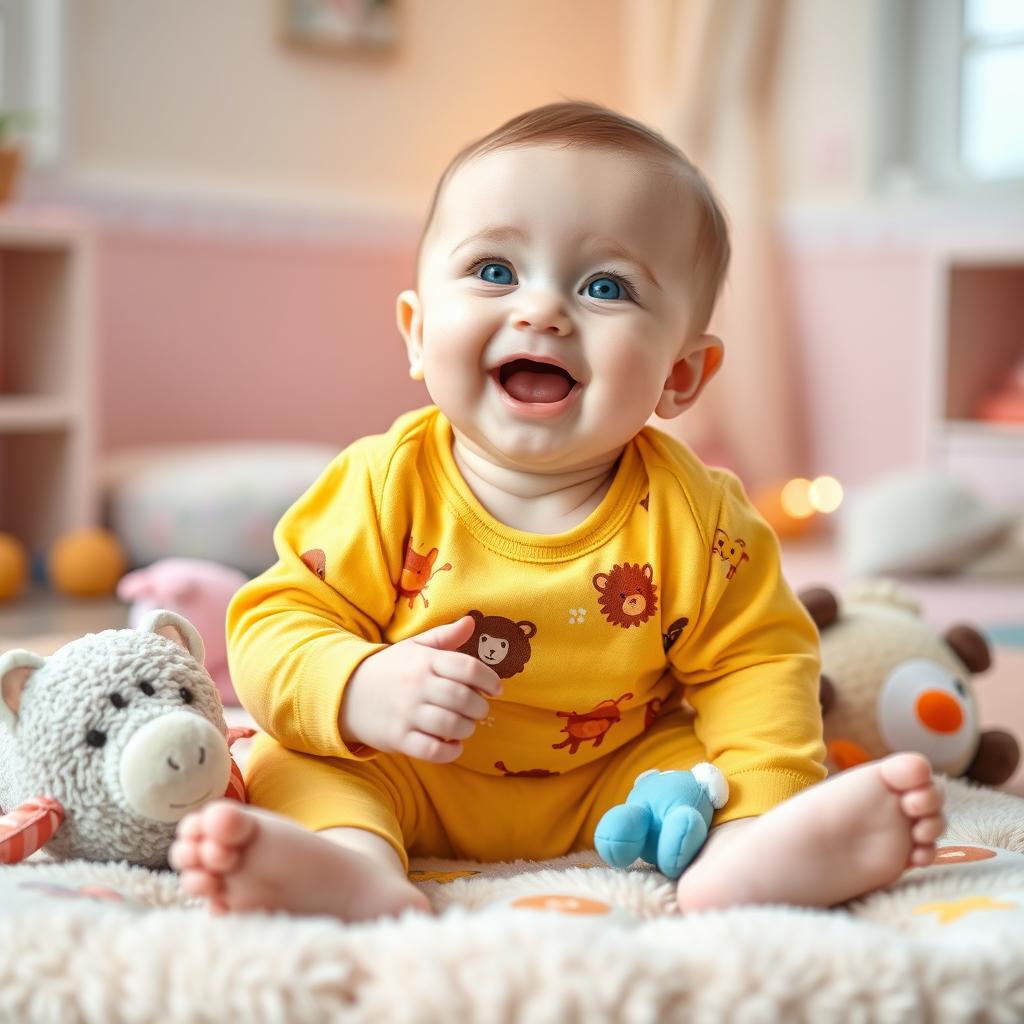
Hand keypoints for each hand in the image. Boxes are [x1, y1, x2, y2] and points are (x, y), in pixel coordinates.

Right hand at [339, 615, 500, 763]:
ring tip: (467, 725)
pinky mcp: (398, 738)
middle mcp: (417, 686)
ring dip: (467, 728)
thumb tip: (471, 622)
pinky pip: (432, 750)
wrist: (346, 692)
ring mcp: (406, 713)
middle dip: (480, 707)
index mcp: (424, 661)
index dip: (489, 679)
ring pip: (451, 725)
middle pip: (463, 698)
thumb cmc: (390, 669)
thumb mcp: (414, 646)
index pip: (467, 668)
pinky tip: (454, 745)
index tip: (496, 689)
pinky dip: (450, 751)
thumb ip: (445, 636)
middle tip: (481, 709)